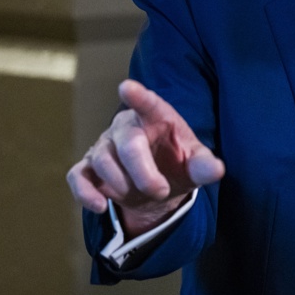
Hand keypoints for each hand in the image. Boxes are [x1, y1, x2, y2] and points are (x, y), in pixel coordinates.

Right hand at [66, 79, 224, 236]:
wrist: (157, 186)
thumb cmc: (177, 163)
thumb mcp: (195, 164)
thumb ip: (204, 165)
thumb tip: (216, 170)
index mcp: (156, 117)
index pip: (148, 104)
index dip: (138, 97)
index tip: (126, 87)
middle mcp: (127, 127)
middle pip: (128, 143)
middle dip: (142, 171)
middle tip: (160, 191)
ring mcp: (104, 146)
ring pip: (103, 160)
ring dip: (122, 184)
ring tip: (138, 195)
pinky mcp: (88, 168)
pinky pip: (78, 177)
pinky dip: (86, 193)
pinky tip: (101, 206)